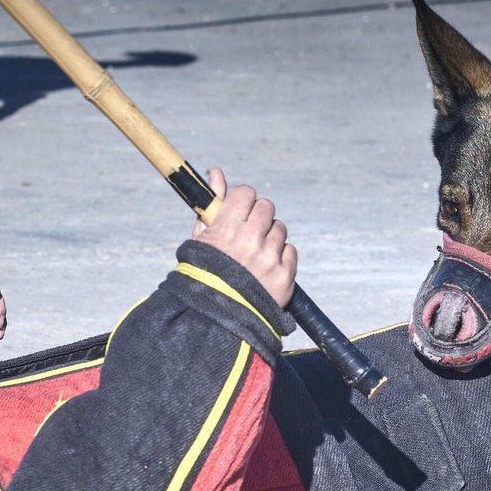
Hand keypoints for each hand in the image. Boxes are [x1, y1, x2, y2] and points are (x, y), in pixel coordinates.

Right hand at [191, 168, 297, 306]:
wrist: (214, 318)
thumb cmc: (203, 274)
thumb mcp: (200, 238)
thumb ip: (212, 204)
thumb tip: (216, 172)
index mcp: (226, 228)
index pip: (246, 193)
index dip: (242, 202)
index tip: (238, 212)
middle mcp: (250, 240)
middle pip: (266, 207)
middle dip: (258, 217)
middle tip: (248, 233)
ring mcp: (269, 258)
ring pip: (279, 229)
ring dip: (269, 237)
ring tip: (255, 255)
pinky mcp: (285, 276)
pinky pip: (290, 251)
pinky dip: (280, 257)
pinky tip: (265, 268)